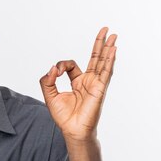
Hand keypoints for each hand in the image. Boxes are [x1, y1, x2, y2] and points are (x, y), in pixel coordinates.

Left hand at [40, 27, 116, 142]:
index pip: (71, 65)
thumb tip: (52, 68)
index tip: (55, 72)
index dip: (61, 65)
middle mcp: (88, 81)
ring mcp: (96, 84)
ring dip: (108, 48)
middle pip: (95, 58)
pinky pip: (106, 72)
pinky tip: (113, 50)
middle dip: (99, 44)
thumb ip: (47, 81)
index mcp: (77, 82)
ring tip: (113, 35)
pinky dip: (110, 60)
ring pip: (103, 62)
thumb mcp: (50, 96)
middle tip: (105, 30)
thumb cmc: (64, 117)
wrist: (72, 130)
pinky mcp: (100, 89)